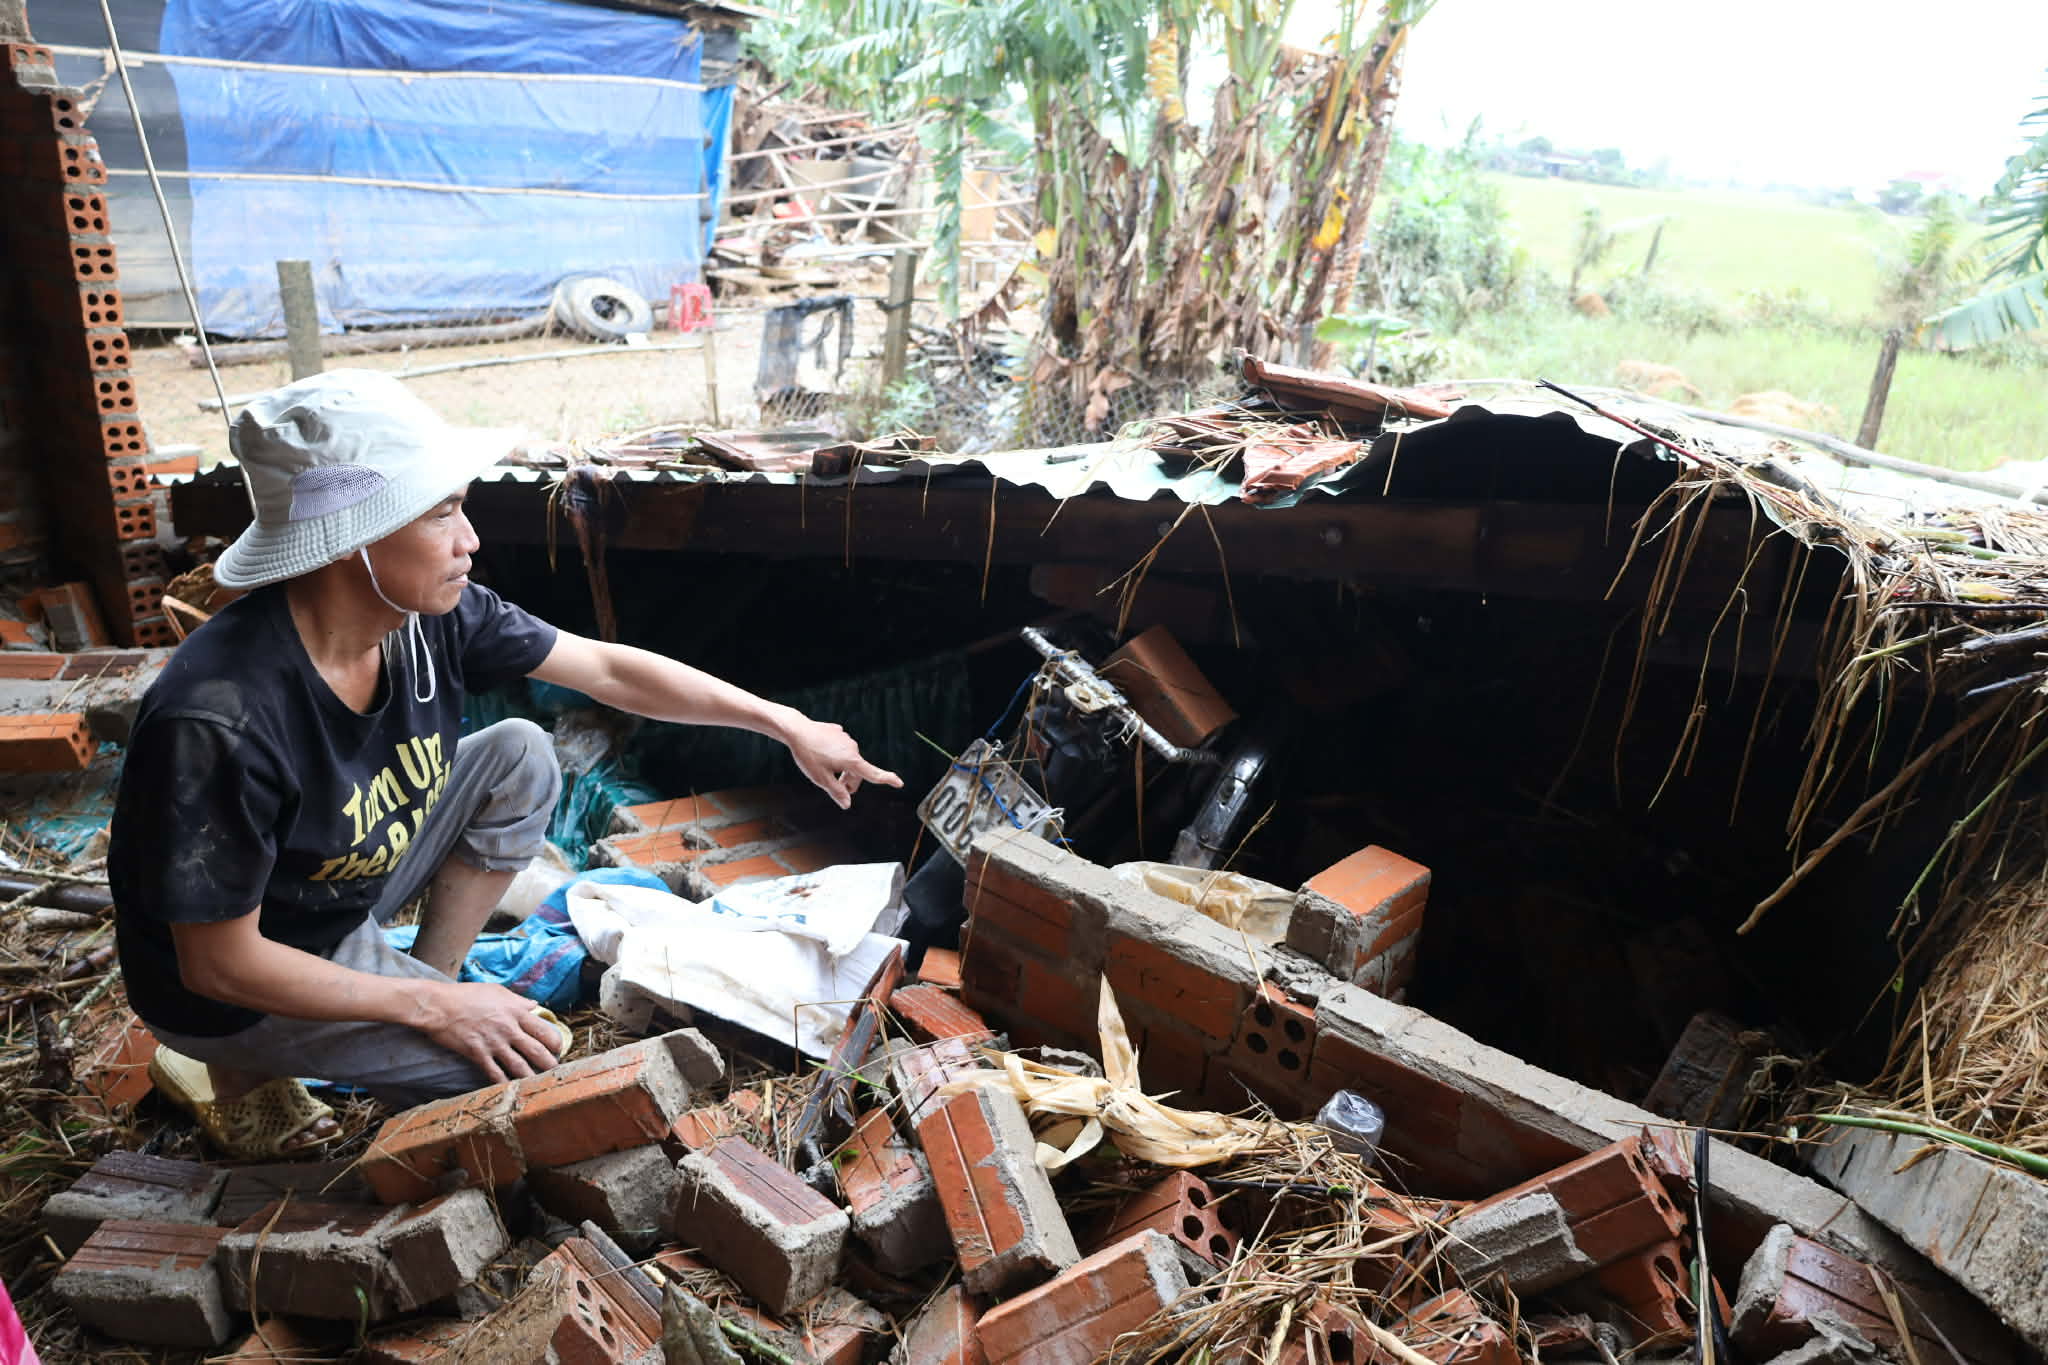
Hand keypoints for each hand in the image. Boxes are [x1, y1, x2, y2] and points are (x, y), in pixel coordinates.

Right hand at [417, 981, 561, 1083]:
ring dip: (532, 1078)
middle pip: (537, 1051)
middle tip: (554, 1072)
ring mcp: (494, 1043)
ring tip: (539, 1085)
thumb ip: (518, 1000)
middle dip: (550, 1064)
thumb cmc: (467, 995)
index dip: (556, 1043)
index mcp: (516, 1012)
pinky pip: (495, 1074)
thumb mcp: (497, 991)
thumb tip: (534, 1005)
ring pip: (520, 1066)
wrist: (438, 1005)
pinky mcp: (478, 1054)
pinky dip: (505, 1084)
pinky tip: (511, 1091)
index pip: (545, 1030)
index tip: (558, 1049)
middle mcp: (509, 1029)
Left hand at [781, 714, 903, 809]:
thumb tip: (847, 804)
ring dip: (842, 768)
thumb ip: (836, 792)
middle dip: (850, 781)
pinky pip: (841, 748)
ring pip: (849, 759)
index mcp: (851, 761)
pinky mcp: (838, 732)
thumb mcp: (820, 778)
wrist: (797, 730)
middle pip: (858, 770)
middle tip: (836, 788)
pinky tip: (821, 754)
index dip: (887, 780)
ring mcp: (846, 739)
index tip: (899, 783)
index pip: (873, 774)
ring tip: (824, 770)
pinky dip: (835, 755)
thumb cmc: (808, 756)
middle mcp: (853, 748)